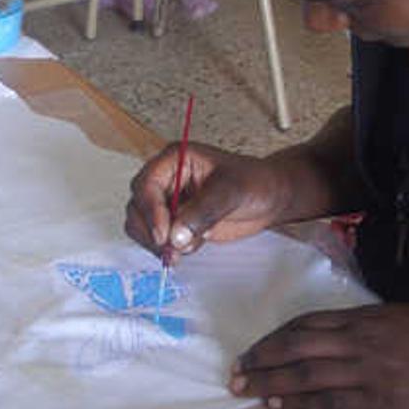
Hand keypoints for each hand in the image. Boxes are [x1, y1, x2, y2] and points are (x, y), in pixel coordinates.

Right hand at [124, 142, 291, 261]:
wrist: (271, 198)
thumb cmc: (255, 181)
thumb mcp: (231, 190)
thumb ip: (203, 211)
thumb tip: (176, 234)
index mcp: (175, 159)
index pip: (147, 184)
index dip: (151, 210)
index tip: (164, 233)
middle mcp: (167, 180)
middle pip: (138, 207)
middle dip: (151, 230)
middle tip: (171, 248)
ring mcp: (170, 203)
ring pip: (143, 226)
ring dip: (159, 243)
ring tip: (189, 246)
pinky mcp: (177, 223)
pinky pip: (159, 239)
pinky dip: (170, 248)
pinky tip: (194, 245)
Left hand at [228, 304, 408, 408]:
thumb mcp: (404, 320)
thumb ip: (369, 330)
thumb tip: (339, 341)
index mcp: (366, 318)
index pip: (306, 325)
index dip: (275, 338)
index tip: (255, 349)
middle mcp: (360, 340)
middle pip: (296, 348)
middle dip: (261, 360)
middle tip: (235, 373)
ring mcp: (370, 371)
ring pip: (307, 376)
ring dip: (274, 385)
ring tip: (249, 392)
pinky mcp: (383, 400)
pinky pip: (336, 403)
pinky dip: (309, 406)